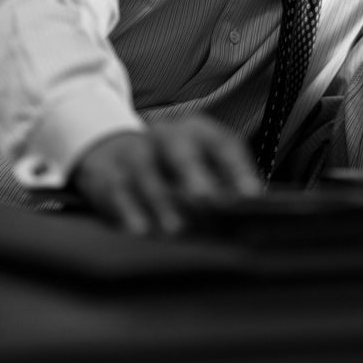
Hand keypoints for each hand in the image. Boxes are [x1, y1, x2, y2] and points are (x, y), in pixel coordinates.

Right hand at [69, 115, 262, 235]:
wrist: (115, 154)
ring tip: (176, 228)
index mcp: (198, 132)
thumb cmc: (172, 168)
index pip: (223, 144)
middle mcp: (166, 136)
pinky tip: (140, 230)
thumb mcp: (201, 167)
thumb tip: (252, 212)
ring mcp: (136, 154)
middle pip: (180, 150)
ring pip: (147, 171)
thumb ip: (225, 186)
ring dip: (162, 201)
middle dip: (194, 174)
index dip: (238, 169)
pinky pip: (118, 191)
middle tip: (207, 200)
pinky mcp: (110, 176)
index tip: (251, 196)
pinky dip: (129, 211)